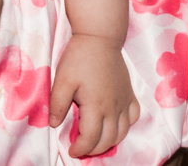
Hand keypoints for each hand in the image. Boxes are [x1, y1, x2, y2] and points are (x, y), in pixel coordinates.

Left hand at [49, 33, 139, 156]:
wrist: (99, 37)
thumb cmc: (79, 58)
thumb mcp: (62, 80)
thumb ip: (57, 104)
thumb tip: (54, 125)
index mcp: (96, 106)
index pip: (90, 138)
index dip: (80, 149)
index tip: (70, 150)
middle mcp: (114, 108)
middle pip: (108, 140)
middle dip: (94, 149)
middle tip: (81, 148)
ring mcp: (124, 101)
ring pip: (122, 132)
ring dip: (110, 142)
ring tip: (96, 141)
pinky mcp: (130, 93)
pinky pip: (133, 117)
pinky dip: (125, 126)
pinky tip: (115, 124)